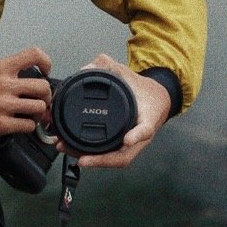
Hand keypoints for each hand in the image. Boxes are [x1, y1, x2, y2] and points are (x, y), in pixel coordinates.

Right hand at [0, 46, 52, 141]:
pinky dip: (29, 126)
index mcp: (2, 68)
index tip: (46, 70)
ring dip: (39, 113)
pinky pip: (28, 125)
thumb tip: (29, 83)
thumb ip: (7, 75)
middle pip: (43, 87)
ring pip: (39, 107)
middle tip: (41, 101)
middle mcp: (5, 84)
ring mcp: (4, 105)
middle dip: (46, 96)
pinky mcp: (3, 124)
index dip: (46, 62)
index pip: (34, 54)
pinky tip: (21, 125)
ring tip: (31, 115)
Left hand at [61, 54, 171, 169]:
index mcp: (148, 119)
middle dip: (101, 159)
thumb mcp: (130, 74)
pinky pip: (107, 156)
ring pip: (113, 160)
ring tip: (68, 151)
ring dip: (92, 161)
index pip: (145, 130)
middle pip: (123, 156)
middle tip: (81, 158)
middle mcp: (139, 137)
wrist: (158, 101)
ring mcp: (131, 145)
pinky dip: (91, 157)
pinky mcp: (122, 147)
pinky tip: (73, 152)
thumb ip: (110, 66)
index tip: (128, 140)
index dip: (136, 135)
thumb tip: (89, 65)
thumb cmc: (145, 92)